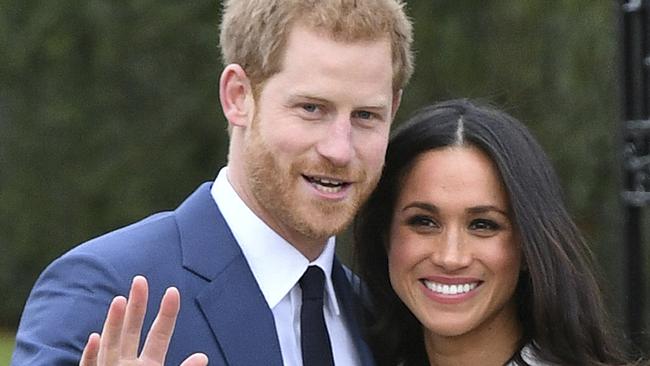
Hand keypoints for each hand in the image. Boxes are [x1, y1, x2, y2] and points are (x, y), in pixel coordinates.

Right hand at [79, 276, 207, 365]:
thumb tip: (202, 357)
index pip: (159, 335)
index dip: (167, 314)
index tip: (173, 291)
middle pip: (131, 331)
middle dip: (136, 307)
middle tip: (140, 279)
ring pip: (111, 345)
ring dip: (113, 324)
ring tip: (119, 300)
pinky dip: (92, 356)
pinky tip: (94, 338)